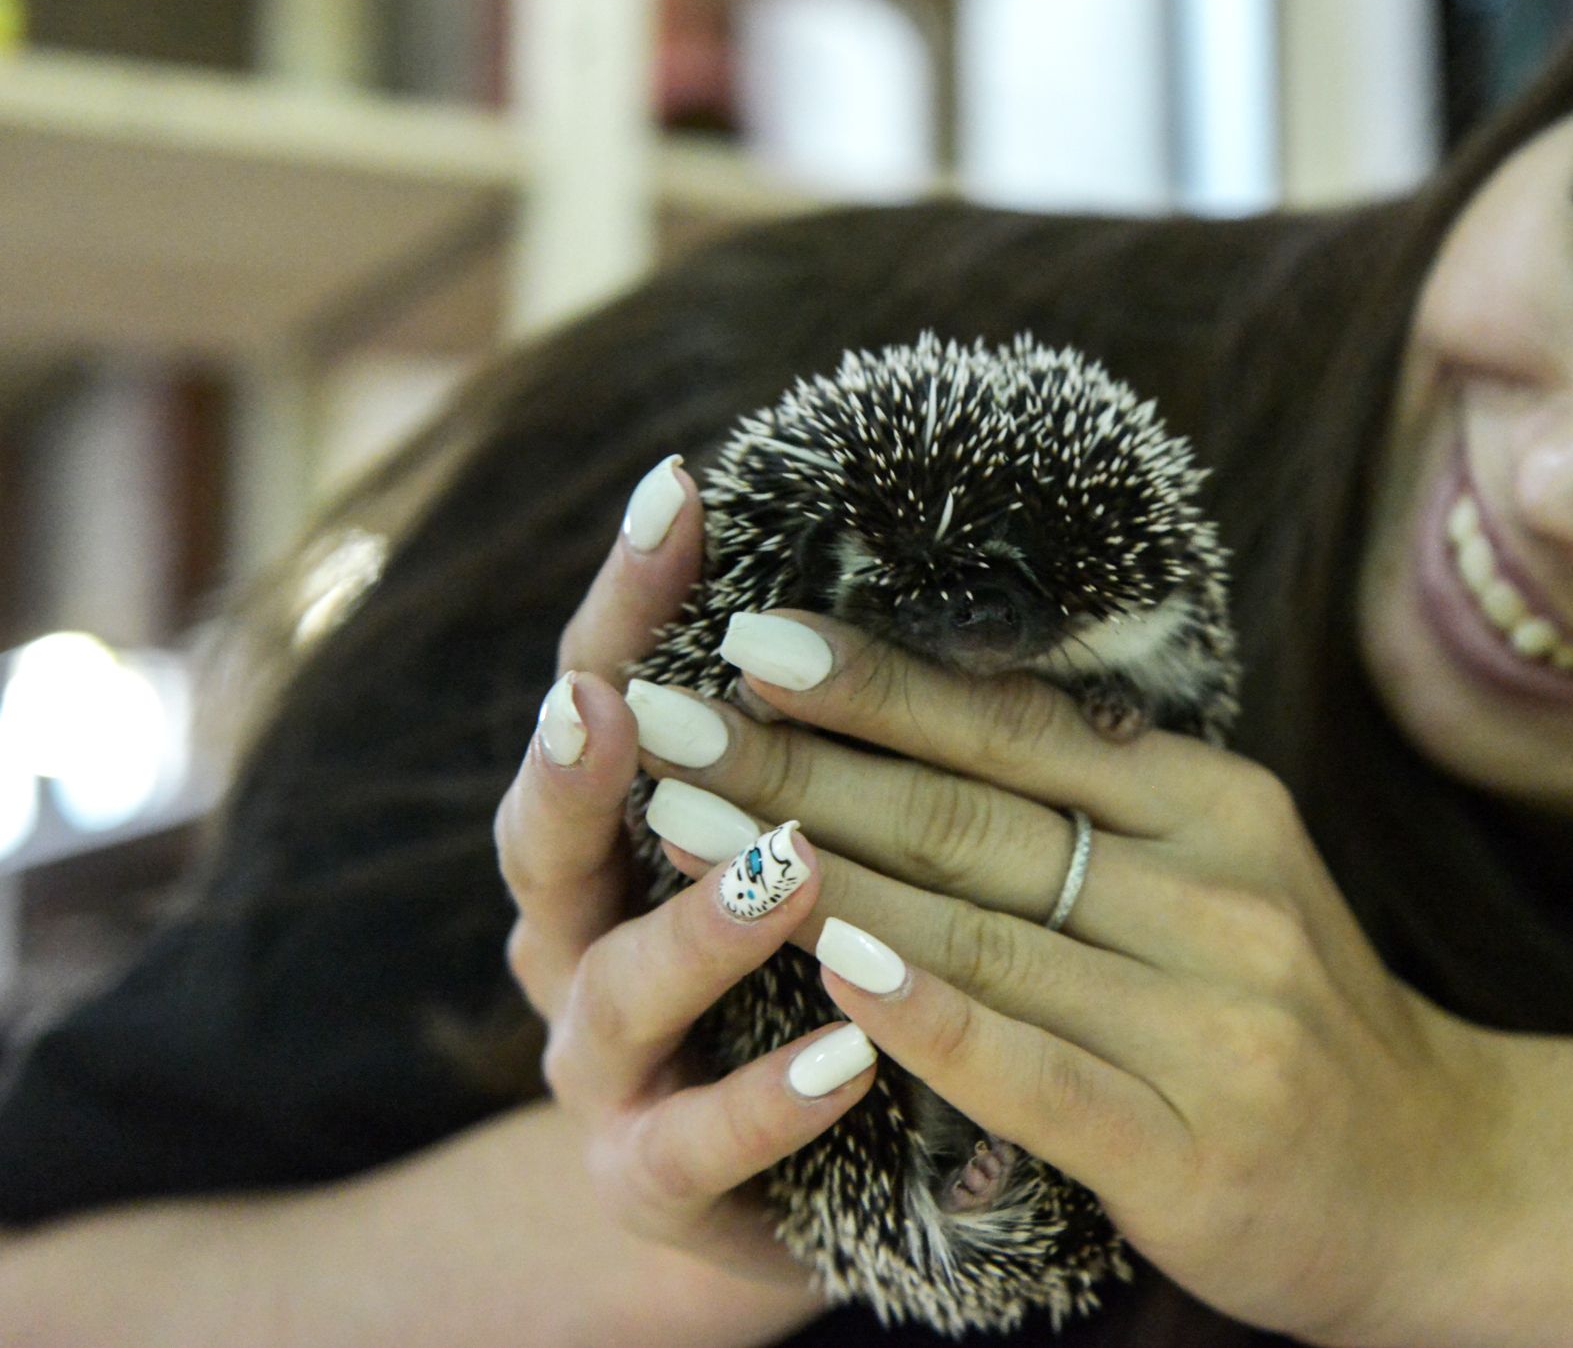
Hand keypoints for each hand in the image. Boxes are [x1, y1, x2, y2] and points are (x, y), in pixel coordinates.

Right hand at [491, 459, 878, 1301]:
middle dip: (584, 763)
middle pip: (553, 837)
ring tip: (788, 868)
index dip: (631, 596)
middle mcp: (577, 937)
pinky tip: (848, 1053)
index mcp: (614, 833)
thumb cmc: (802, 971)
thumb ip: (822, 737)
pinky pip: (696, 1148)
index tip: (679, 488)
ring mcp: (603, 1067)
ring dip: (698, 928)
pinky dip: (766, 1098)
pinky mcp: (654, 1183)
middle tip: (623, 699)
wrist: (764, 1190)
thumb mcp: (803, 840)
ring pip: (617, 991)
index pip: (606, 689)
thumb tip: (913, 563)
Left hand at [629, 608, 1513, 1346]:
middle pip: (973, 814)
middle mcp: (1220, 893)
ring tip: (683, 823)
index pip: (1019, 727)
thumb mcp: (1231, 876)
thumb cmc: (1297, 1023)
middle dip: (798, 763)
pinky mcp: (1186, 1141)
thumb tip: (952, 697)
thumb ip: (1112, 804)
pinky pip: (1032, 1064)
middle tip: (660, 714)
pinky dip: (924, 1011)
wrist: (1448, 1185)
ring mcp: (1209, 1018)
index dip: (877, 681)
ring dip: (812, 869)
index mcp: (1221, 808)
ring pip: (979, 927)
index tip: (747, 633)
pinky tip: (830, 962)